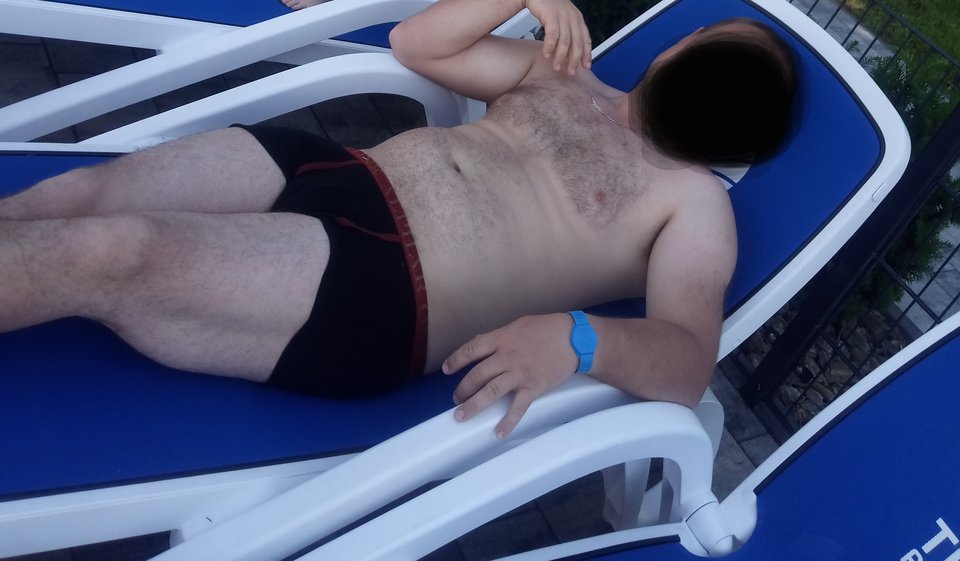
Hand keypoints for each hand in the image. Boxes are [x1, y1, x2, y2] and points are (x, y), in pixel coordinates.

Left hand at [442, 313, 579, 438]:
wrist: (575, 339)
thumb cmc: (548, 328)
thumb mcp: (519, 325)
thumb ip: (497, 336)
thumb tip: (479, 341)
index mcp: (502, 338)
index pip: (471, 349)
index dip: (456, 360)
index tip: (446, 369)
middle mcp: (507, 356)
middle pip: (477, 374)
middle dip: (463, 388)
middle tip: (456, 398)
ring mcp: (520, 373)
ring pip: (490, 391)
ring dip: (474, 405)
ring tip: (461, 415)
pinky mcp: (534, 387)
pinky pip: (518, 407)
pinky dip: (508, 422)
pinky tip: (499, 433)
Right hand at [524, 0, 591, 74]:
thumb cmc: (548, 6)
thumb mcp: (563, 17)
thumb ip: (568, 31)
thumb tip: (570, 51)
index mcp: (578, 18)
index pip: (586, 39)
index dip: (587, 54)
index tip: (586, 66)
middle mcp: (573, 17)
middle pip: (577, 42)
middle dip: (574, 60)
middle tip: (570, 72)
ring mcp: (563, 16)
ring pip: (565, 41)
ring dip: (561, 56)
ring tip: (557, 66)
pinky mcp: (551, 15)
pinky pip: (553, 35)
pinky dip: (550, 46)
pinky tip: (546, 54)